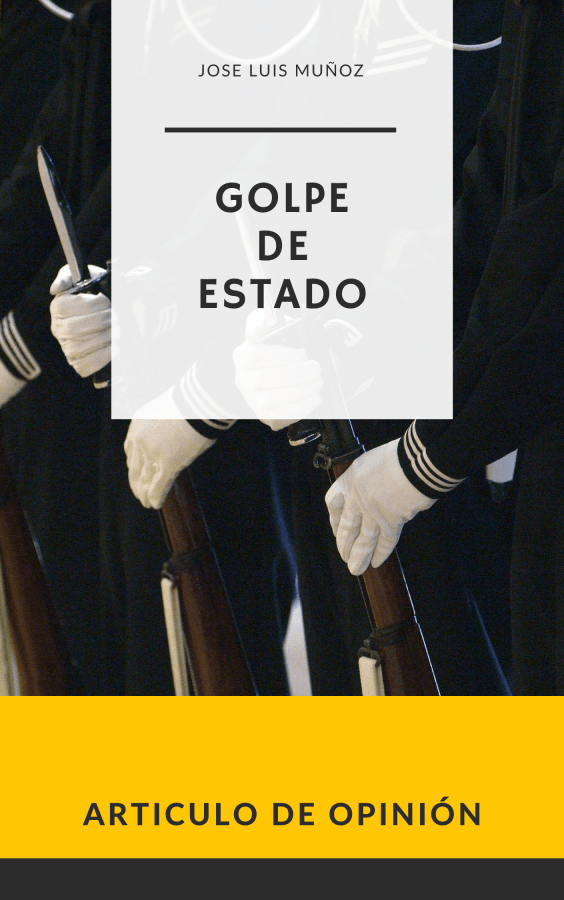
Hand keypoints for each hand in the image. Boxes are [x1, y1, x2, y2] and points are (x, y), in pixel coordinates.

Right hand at [50, 264, 109, 376]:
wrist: (113, 312)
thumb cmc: (98, 292)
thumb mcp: (86, 276)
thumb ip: (69, 276)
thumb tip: (56, 288)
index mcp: (58, 307)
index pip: (66, 308)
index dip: (89, 306)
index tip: (108, 303)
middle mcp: (58, 328)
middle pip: (73, 329)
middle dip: (99, 323)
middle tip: (116, 318)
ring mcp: (67, 347)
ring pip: (79, 348)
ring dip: (103, 339)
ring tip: (118, 332)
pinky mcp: (78, 362)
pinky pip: (85, 366)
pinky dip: (102, 358)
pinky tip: (116, 348)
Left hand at [124, 388, 213, 507]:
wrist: (199, 401)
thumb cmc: (189, 402)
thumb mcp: (164, 411)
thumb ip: (159, 426)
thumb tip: (168, 437)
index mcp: (138, 426)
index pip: (130, 452)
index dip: (134, 466)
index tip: (136, 474)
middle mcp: (141, 440)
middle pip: (135, 468)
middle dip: (136, 483)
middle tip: (138, 494)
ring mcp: (153, 452)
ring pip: (145, 479)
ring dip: (144, 493)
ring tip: (146, 503)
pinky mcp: (169, 462)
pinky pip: (159, 484)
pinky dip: (156, 496)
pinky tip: (155, 504)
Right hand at [233, 308, 321, 430]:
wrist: (277, 372)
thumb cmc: (276, 347)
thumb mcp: (269, 328)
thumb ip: (261, 321)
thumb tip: (258, 327)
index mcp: (242, 356)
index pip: (255, 356)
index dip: (282, 356)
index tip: (302, 353)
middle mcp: (243, 379)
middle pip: (266, 379)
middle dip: (298, 373)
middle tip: (315, 368)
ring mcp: (252, 400)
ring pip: (274, 398)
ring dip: (302, 389)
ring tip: (317, 381)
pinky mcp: (265, 415)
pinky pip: (282, 415)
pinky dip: (302, 406)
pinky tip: (313, 397)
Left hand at [325, 438, 435, 574]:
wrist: (415, 463)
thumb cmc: (397, 457)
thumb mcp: (370, 464)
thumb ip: (365, 482)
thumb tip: (369, 497)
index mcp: (350, 481)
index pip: (333, 504)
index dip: (334, 519)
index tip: (336, 528)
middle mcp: (357, 499)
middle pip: (347, 526)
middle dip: (344, 544)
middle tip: (344, 556)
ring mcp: (373, 513)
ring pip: (363, 540)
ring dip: (359, 556)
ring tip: (355, 569)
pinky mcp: (391, 523)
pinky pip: (385, 542)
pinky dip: (381, 553)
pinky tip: (376, 563)